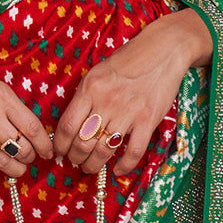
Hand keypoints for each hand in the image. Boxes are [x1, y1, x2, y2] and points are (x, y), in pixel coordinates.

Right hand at [0, 35, 53, 184]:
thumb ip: (11, 108)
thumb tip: (32, 134)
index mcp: (1, 96)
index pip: (32, 128)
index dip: (44, 145)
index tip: (47, 152)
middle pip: (20, 148)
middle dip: (28, 158)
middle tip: (27, 158)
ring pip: (2, 162)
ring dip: (14, 170)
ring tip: (15, 169)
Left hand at [54, 9, 211, 176]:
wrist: (162, 51)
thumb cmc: (129, 61)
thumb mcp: (99, 73)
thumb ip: (86, 96)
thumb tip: (75, 122)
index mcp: (90, 89)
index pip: (68, 125)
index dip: (61, 144)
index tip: (60, 151)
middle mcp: (106, 103)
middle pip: (83, 142)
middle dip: (76, 158)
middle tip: (76, 162)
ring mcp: (127, 114)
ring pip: (104, 151)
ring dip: (94, 165)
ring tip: (91, 168)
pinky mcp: (147, 121)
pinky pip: (132, 152)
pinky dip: (124, 166)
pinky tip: (118, 170)